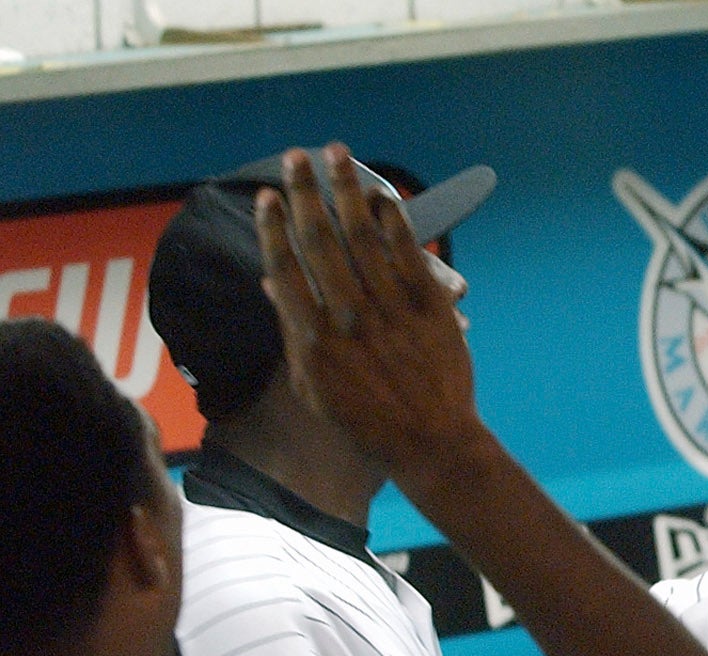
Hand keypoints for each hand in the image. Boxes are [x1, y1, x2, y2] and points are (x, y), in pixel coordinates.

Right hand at [252, 143, 484, 481]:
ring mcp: (391, 311)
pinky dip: (394, 221)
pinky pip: (409, 253)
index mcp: (312, 339)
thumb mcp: (312, 386)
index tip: (269, 196)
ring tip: (335, 154)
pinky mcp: (429, 309)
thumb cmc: (365, 419)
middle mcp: (348, 319)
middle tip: (295, 156)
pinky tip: (383, 196)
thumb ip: (291, 332)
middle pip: (319, 241)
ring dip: (347, 190)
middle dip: (305, 192)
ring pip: (363, 237)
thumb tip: (271, 281)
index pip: (285, 267)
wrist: (430, 441)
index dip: (274, 226)